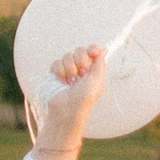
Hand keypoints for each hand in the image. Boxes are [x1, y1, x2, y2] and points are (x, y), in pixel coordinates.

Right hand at [31, 45, 106, 159]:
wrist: (65, 110)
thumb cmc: (83, 99)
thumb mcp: (97, 81)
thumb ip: (100, 64)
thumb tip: (104, 50)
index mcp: (91, 71)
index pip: (92, 52)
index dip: (92, 49)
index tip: (92, 51)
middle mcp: (80, 70)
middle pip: (79, 50)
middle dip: (80, 59)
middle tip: (81, 72)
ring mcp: (67, 71)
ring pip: (67, 56)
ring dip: (69, 68)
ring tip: (70, 81)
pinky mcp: (55, 74)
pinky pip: (56, 62)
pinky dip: (59, 71)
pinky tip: (61, 81)